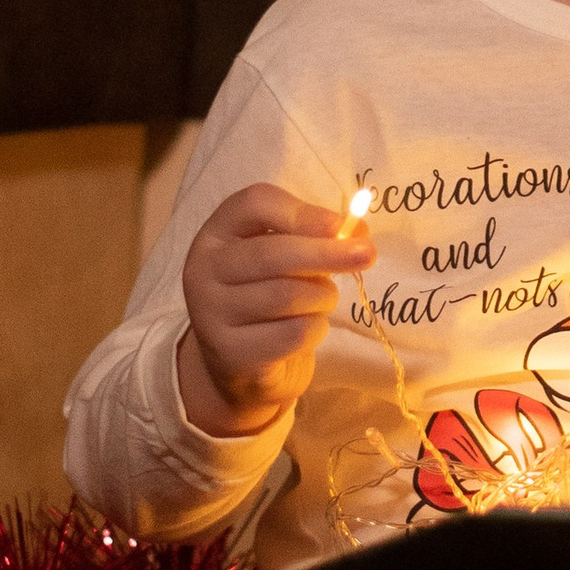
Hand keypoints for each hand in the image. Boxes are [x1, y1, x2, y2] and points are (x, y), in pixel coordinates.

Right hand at [179, 184, 373, 437]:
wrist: (239, 365)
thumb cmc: (266, 298)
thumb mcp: (282, 260)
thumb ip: (313, 238)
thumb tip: (358, 232)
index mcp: (215, 235)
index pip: (254, 204)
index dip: (302, 212)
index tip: (340, 226)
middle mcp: (203, 271)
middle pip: (272, 254)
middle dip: (326, 253)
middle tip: (367, 255)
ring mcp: (211, 315)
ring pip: (287, 296)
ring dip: (322, 297)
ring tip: (323, 299)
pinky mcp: (231, 354)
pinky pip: (293, 334)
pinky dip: (315, 329)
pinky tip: (308, 328)